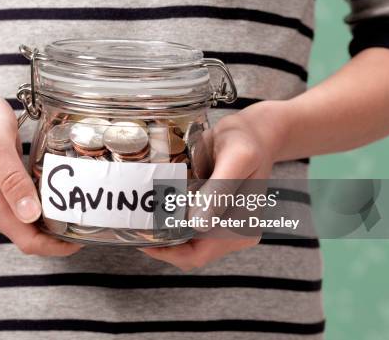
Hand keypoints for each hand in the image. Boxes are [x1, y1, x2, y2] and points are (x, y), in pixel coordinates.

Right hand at [0, 77, 81, 255]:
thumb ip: (12, 179)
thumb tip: (30, 216)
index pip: (28, 241)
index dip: (56, 246)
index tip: (84, 238)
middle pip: (31, 238)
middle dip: (59, 237)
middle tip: (91, 221)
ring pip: (30, 226)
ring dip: (54, 224)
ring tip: (82, 211)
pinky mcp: (1, 192)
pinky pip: (27, 210)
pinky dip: (46, 209)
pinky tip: (62, 197)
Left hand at [141, 101, 287, 270]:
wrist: (253, 132)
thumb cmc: (247, 141)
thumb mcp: (237, 157)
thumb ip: (220, 190)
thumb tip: (198, 224)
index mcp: (241, 227)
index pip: (197, 254)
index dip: (166, 251)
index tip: (140, 236)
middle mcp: (233, 233)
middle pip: (187, 252)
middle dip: (160, 242)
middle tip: (135, 222)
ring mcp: (223, 226)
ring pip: (184, 241)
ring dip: (163, 232)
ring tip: (141, 214)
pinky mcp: (213, 215)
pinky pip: (186, 226)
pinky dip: (169, 220)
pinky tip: (155, 206)